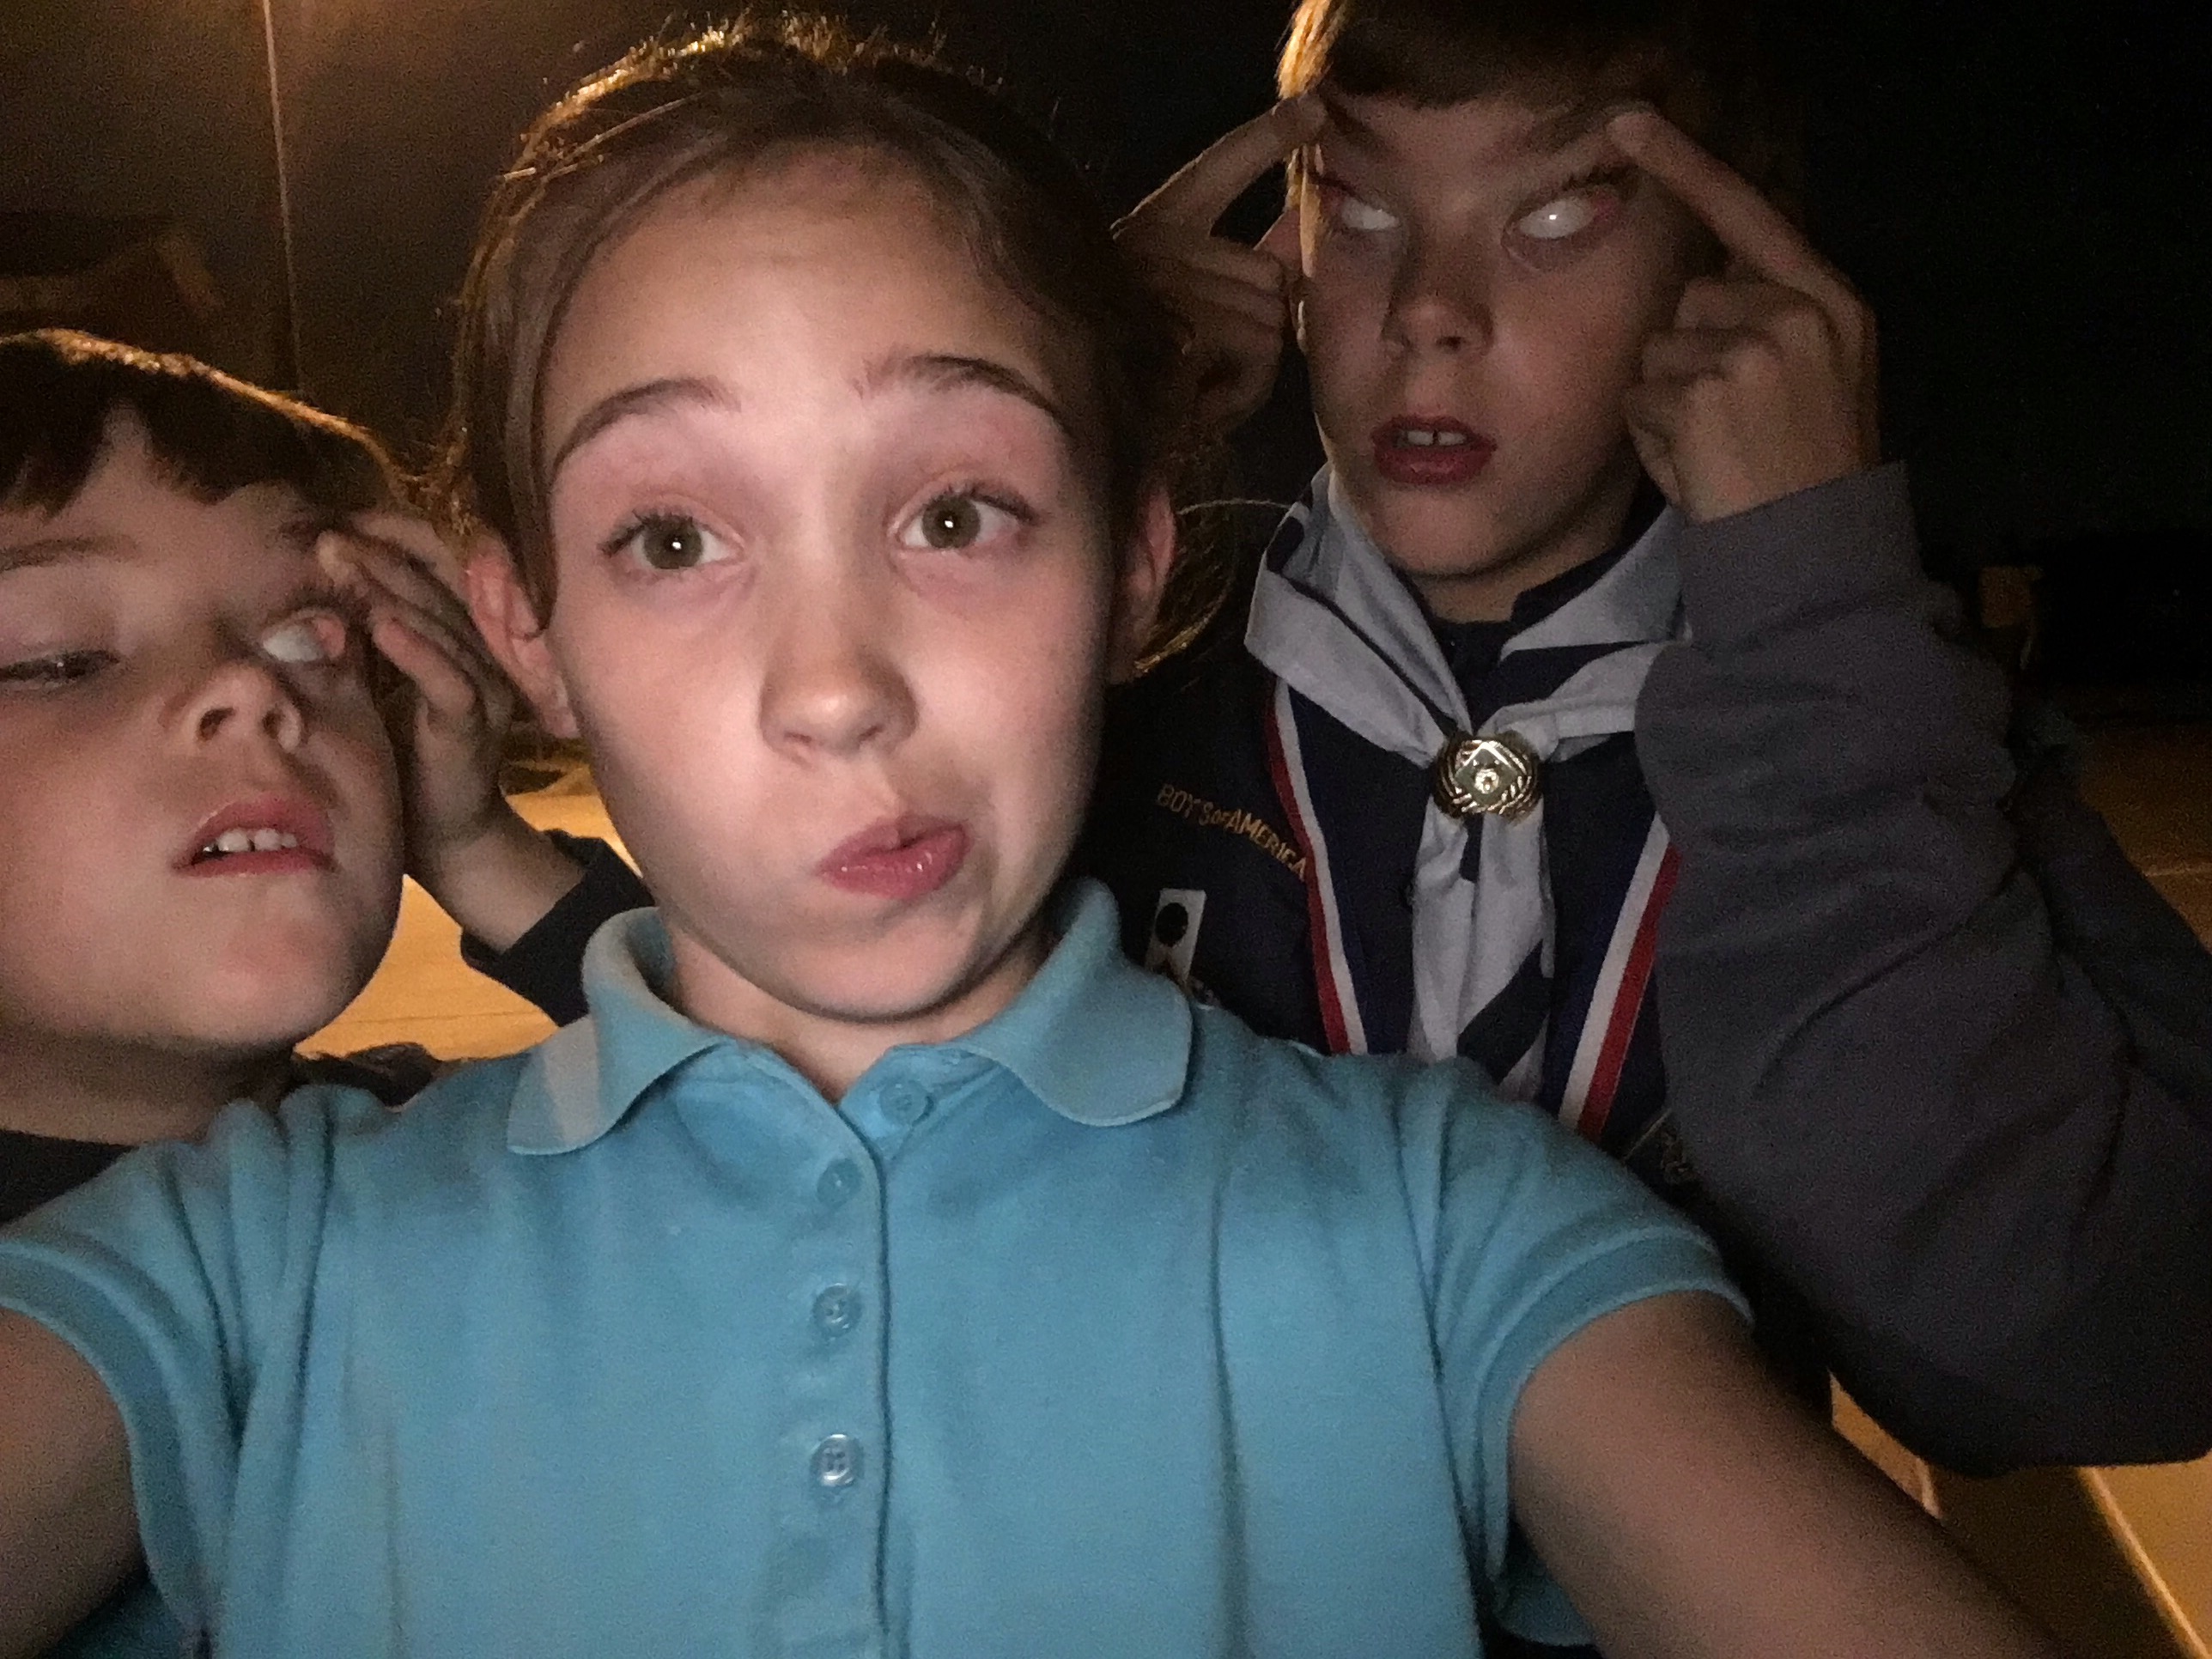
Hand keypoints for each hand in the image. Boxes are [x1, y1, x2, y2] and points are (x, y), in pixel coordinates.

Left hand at [321, 514, 584, 948]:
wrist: (443, 838)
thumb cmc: (405, 768)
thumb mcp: (372, 697)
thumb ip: (357, 655)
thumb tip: (311, 612)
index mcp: (458, 646)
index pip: (425, 584)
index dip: (385, 553)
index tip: (333, 530)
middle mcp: (479, 659)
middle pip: (432, 595)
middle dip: (379, 561)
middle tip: (327, 537)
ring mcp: (482, 690)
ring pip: (438, 627)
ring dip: (389, 593)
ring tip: (345, 563)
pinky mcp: (472, 724)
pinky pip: (447, 679)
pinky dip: (415, 650)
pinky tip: (380, 625)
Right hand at [1116, 97, 1322, 437]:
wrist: (1086, 444)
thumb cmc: (1142, 397)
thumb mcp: (1195, 325)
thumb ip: (1244, 274)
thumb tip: (1299, 231)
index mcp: (1151, 232)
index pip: (1216, 169)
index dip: (1263, 139)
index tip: (1310, 112)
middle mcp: (1152, 243)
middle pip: (1270, 277)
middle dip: (1257, 339)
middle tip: (1206, 377)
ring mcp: (1162, 276)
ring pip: (1270, 319)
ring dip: (1249, 374)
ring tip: (1196, 396)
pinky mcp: (1181, 314)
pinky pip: (1259, 350)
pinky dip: (1242, 393)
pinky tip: (1198, 408)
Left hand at [1611, 108, 1879, 522]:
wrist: (1817, 553)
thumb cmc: (1804, 475)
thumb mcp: (1815, 380)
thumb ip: (1766, 323)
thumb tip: (1693, 293)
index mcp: (1833, 303)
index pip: (1749, 215)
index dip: (1686, 167)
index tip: (1628, 123)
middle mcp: (1799, 312)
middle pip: (1688, 300)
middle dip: (1688, 358)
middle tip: (1731, 425)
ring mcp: (1755, 348)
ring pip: (1656, 352)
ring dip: (1669, 405)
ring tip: (1718, 451)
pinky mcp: (1709, 390)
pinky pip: (1640, 400)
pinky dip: (1655, 439)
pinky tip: (1701, 469)